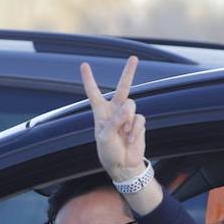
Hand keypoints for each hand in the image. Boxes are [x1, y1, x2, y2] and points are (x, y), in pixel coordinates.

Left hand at [81, 56, 145, 181]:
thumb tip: (128, 108)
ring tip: (123, 134)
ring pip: (132, 105)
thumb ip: (115, 120)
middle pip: (123, 87)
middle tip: (134, 58)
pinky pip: (139, 119)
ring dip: (127, 121)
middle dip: (129, 72)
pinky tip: (130, 139)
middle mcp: (115, 111)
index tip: (84, 65)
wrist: (124, 166)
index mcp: (100, 112)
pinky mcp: (138, 123)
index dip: (89, 79)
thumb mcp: (105, 137)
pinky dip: (135, 130)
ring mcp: (128, 116)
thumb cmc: (109, 152)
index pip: (94, 93)